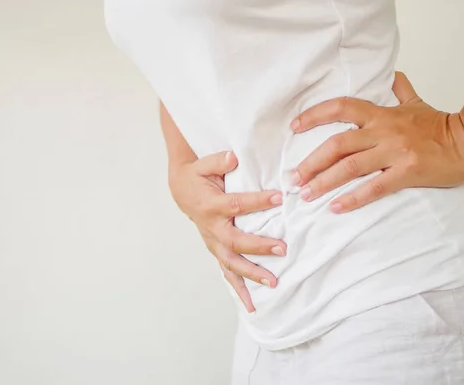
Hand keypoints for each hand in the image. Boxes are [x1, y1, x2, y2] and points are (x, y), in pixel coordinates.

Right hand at [169, 151, 285, 311]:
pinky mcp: (216, 249)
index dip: (258, 201)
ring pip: (231, 262)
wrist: (181, 191)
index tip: (279, 197)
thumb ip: (218, 161)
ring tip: (273, 283)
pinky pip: (227, 272)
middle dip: (258, 246)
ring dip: (251, 274)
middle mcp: (212, 227)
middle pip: (235, 241)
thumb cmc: (196, 176)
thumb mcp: (203, 164)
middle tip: (282, 249)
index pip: (237, 204)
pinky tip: (253, 305)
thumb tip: (233, 158)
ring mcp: (213, 241)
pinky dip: (239, 289)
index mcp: (211, 204)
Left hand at [290, 72, 463, 213]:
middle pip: (338, 143)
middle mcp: (383, 131)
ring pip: (351, 166)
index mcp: (381, 114)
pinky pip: (374, 187)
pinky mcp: (407, 172)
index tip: (294, 127)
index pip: (341, 107)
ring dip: (324, 181)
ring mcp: (394, 152)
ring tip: (306, 195)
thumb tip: (393, 75)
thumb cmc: (440, 125)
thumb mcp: (416, 103)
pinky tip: (336, 207)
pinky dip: (353, 198)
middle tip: (293, 178)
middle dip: (312, 161)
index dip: (315, 115)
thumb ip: (400, 89)